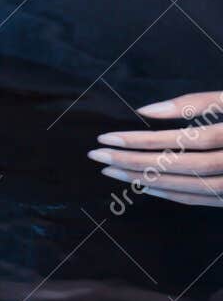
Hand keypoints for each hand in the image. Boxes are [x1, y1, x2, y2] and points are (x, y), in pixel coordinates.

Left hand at [88, 90, 222, 205]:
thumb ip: (199, 102)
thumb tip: (146, 111)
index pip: (186, 139)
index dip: (145, 139)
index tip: (107, 138)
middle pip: (183, 165)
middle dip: (137, 161)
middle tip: (98, 155)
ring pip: (190, 185)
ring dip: (148, 179)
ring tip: (112, 170)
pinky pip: (202, 198)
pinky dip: (172, 193)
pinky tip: (145, 185)